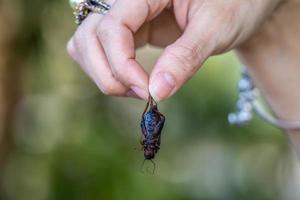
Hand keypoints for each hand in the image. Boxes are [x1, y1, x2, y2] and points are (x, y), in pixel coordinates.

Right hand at [67, 0, 281, 100]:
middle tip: (143, 94)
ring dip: (103, 73)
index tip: (147, 92)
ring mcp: (127, 15)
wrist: (240, 3)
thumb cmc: (236, 5)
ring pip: (87, 44)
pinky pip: (101, 50)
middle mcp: (129, 0)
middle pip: (89, 36)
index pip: (113, 27)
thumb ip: (185, 58)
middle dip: (108, 73)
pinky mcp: (131, 30)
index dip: (121, 64)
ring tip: (138, 89)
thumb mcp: (216, 28)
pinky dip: (108, 70)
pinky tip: (132, 81)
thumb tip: (157, 93)